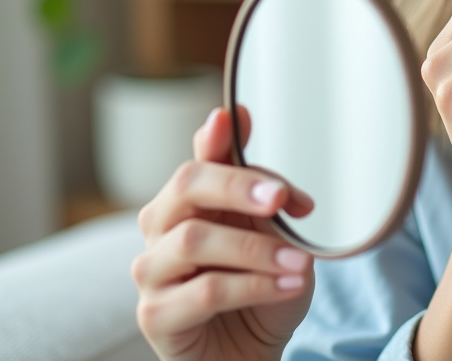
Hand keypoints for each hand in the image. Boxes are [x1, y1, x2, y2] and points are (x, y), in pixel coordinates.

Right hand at [132, 105, 315, 360]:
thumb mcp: (270, 230)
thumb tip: (236, 114)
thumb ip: (255, 182)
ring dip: (256, 249)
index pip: (199, 158)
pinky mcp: (155, 315)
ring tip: (300, 262)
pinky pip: (205, 291)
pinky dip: (254, 286)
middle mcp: (160, 229)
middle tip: (282, 200)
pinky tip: (289, 286)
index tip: (236, 121)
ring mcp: (152, 272)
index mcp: (187, 201)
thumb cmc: (259, 287)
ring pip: (195, 241)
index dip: (218, 140)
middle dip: (238, 187)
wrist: (250, 353)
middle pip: (186, 188)